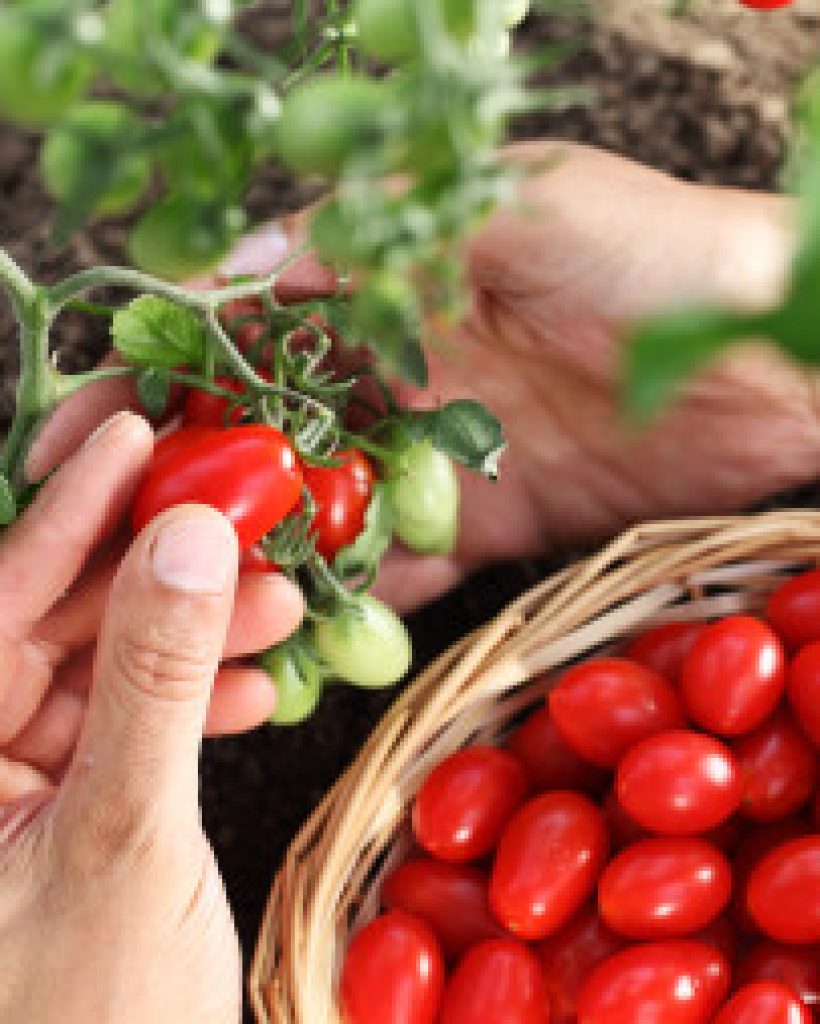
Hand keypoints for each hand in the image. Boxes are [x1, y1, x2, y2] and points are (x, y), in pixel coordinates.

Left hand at [0, 412, 301, 798]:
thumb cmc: (97, 1010)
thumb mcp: (127, 831)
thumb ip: (155, 678)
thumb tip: (188, 542)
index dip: (70, 508)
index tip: (133, 437)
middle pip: (56, 617)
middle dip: (156, 569)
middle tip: (233, 512)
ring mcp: (20, 779)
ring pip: (105, 663)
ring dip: (194, 633)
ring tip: (277, 603)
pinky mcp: (74, 803)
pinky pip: (130, 719)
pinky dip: (193, 699)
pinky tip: (257, 685)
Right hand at [27, 142, 810, 623]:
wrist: (784, 361)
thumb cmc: (660, 254)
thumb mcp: (516, 200)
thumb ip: (379, 230)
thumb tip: (243, 262)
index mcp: (396, 281)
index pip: (252, 324)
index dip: (168, 371)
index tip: (92, 424)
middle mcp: (405, 368)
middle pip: (270, 425)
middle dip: (192, 474)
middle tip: (114, 531)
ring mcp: (442, 451)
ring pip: (325, 505)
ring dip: (263, 548)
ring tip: (192, 599)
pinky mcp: (494, 521)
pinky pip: (403, 565)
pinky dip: (353, 600)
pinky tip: (298, 638)